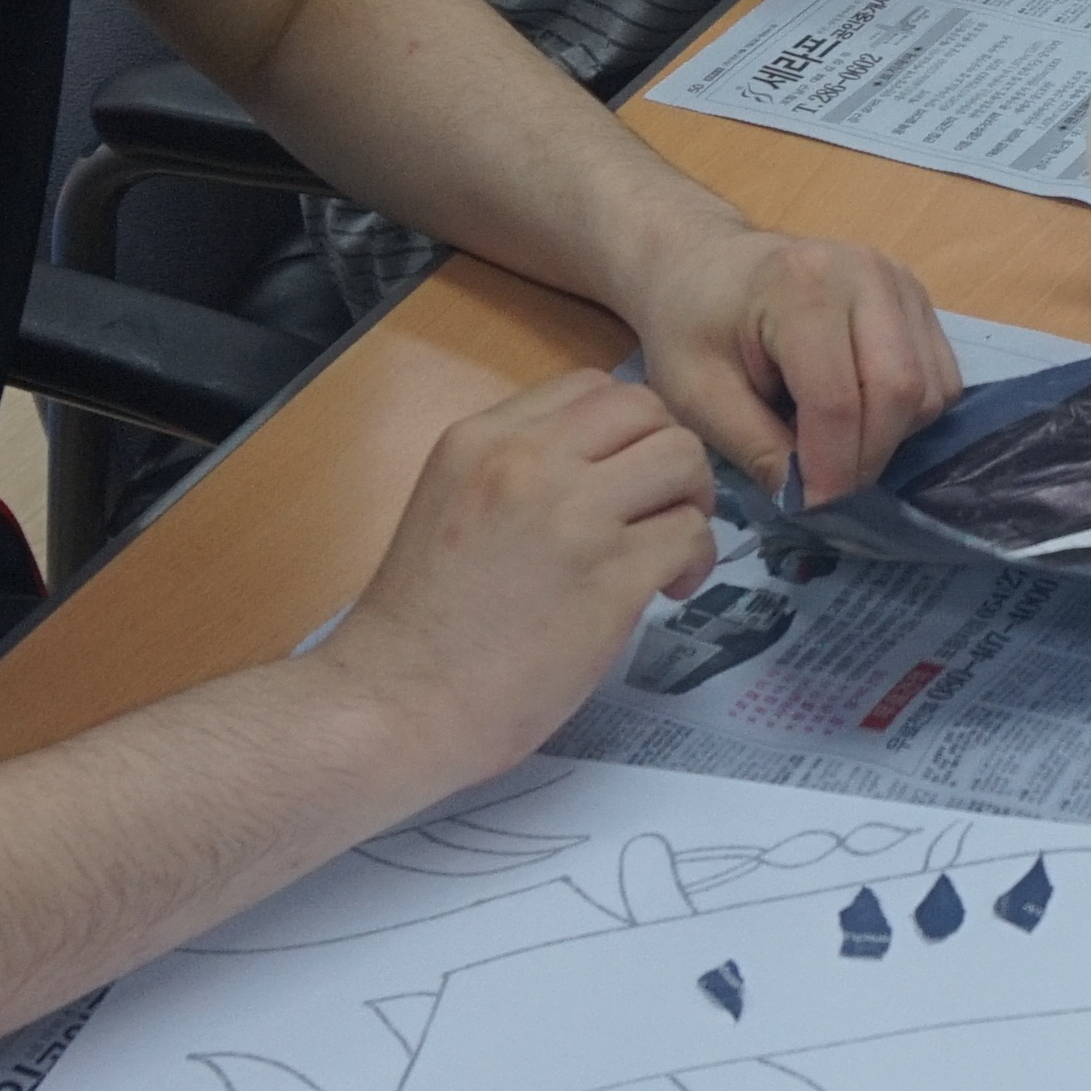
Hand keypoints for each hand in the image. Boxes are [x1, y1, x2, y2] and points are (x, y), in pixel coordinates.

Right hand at [318, 371, 724, 785]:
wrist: (395, 703)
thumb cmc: (418, 627)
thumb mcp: (450, 507)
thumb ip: (515, 475)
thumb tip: (596, 472)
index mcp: (481, 441)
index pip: (587, 387)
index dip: (623, 428)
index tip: (622, 476)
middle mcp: (527, 462)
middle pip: (645, 408)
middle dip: (667, 454)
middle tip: (658, 508)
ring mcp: (573, 516)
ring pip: (682, 458)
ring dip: (691, 502)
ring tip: (666, 552)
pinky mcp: (611, 577)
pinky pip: (690, 533)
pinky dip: (695, 559)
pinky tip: (665, 590)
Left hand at [615, 227, 960, 516]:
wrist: (704, 265)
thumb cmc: (692, 325)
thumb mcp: (697, 395)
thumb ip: (756, 450)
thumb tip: (812, 501)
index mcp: (802, 286)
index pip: (838, 399)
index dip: (831, 467)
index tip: (812, 507)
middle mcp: (867, 274)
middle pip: (899, 392)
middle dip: (867, 457)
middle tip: (826, 488)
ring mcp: (901, 283)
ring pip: (929, 391)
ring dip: (890, 437)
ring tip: (833, 443)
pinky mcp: (919, 299)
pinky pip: (940, 379)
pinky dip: (907, 415)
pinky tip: (857, 413)